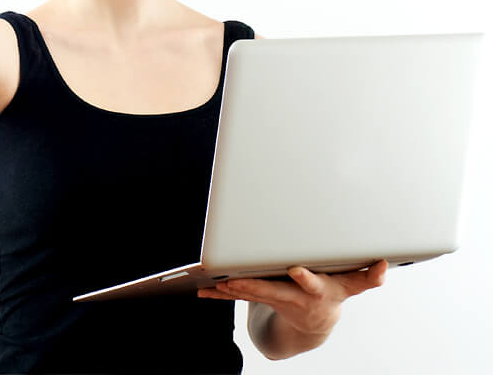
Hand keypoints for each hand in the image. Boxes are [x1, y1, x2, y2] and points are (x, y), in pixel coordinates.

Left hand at [196, 259, 387, 336]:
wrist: (315, 322)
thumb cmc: (334, 292)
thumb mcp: (354, 285)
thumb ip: (370, 276)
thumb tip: (386, 266)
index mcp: (319, 290)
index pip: (314, 283)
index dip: (306, 278)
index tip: (297, 271)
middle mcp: (295, 298)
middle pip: (274, 291)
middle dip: (257, 286)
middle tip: (239, 280)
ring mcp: (278, 301)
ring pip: (252, 294)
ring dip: (233, 289)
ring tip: (217, 283)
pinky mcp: (261, 301)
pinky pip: (238, 298)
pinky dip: (220, 294)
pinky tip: (203, 291)